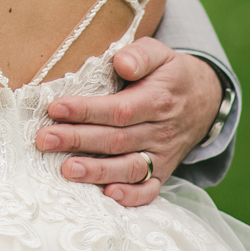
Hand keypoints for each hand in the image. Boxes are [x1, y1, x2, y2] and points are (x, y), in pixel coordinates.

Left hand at [35, 38, 222, 206]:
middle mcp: (160, 131)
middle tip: (44, 140)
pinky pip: (149, 190)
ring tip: (66, 170)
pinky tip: (107, 196)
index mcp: (158, 100)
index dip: (86, 111)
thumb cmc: (170, 74)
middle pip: (116, 140)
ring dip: (97, 171)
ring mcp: (162, 155)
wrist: (205, 101)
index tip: (55, 108)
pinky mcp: (163, 172)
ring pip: (129, 168)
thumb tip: (121, 63)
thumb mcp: (161, 53)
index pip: (119, 109)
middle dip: (78, 140)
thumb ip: (140, 55)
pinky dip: (130, 196)